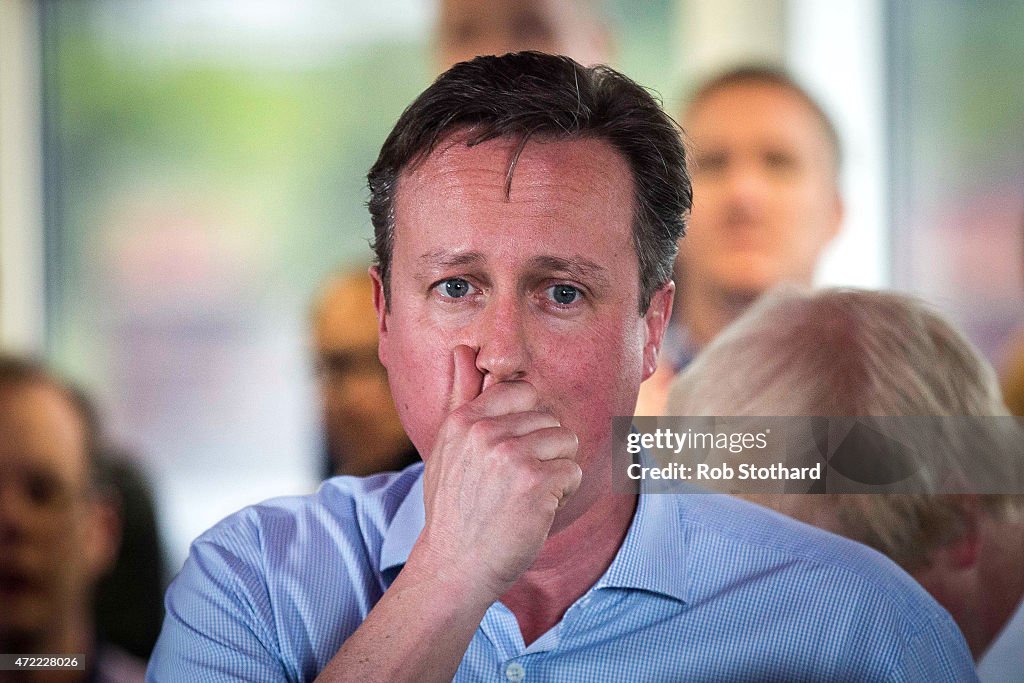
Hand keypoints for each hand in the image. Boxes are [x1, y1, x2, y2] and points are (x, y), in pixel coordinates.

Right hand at [411, 345, 581, 601]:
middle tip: (514, 483)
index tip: (511, 454)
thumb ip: (461, 395)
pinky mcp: (536, 483)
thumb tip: (464, 349)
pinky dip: (563, 494)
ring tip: (525, 496)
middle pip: (549, 418)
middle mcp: (485, 432)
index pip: (522, 392)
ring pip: (566, 442)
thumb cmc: (454, 506)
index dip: (528, 424)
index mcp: (464, 420)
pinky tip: (535, 511)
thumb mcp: (447, 446)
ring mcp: (511, 456)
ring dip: (555, 472)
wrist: (454, 565)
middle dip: (543, 451)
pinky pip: (574, 471)